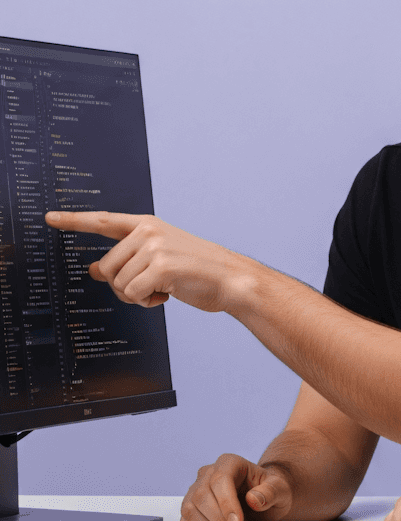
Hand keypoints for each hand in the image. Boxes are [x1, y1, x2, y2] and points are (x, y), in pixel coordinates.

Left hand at [44, 210, 248, 310]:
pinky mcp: (161, 265)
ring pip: (118, 283)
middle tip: (150, 288)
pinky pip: (133, 294)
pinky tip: (167, 295)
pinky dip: (146, 302)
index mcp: (147, 225)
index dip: (74, 221)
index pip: (103, 221)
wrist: (230, 279)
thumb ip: (127, 260)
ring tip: (162, 289)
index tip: (50, 218)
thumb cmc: (197, 271)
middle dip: (123, 286)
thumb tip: (93, 269)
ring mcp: (154, 246)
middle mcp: (148, 231)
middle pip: (107, 267)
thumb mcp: (159, 259)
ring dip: (136, 296)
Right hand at [180, 453, 293, 520]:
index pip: (220, 479)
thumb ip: (271, 491)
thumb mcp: (281, 489)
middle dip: (221, 520)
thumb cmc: (270, 492)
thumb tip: (254, 499)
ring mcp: (196, 491)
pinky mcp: (191, 509)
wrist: (264, 501)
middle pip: (202, 495)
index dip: (227, 503)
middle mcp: (209, 473)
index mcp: (230, 463)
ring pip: (190, 510)